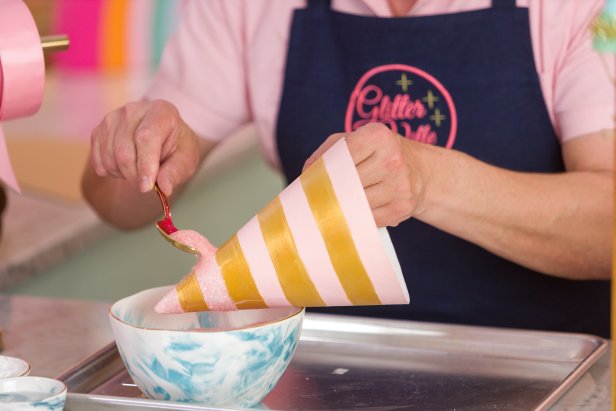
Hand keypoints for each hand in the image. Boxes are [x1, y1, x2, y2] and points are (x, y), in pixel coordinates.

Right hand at [90, 99, 201, 195]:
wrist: (163, 138)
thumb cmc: (177, 148)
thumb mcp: (186, 160)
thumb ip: (176, 172)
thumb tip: (164, 188)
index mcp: (161, 112)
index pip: (146, 137)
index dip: (145, 164)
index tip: (146, 187)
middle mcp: (133, 110)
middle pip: (124, 152)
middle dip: (135, 176)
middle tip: (148, 185)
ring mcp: (112, 119)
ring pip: (110, 158)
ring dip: (124, 175)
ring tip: (140, 171)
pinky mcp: (98, 131)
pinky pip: (99, 161)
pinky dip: (112, 172)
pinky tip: (127, 167)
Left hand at [304, 123, 426, 226]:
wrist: (420, 172)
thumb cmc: (379, 154)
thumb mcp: (357, 140)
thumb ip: (329, 151)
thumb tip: (307, 172)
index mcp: (377, 136)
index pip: (342, 155)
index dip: (326, 170)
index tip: (314, 180)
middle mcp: (392, 159)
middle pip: (348, 181)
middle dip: (331, 190)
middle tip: (319, 197)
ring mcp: (399, 185)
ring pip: (357, 202)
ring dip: (343, 206)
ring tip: (336, 204)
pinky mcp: (402, 207)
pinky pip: (368, 218)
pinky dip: (358, 217)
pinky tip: (356, 212)